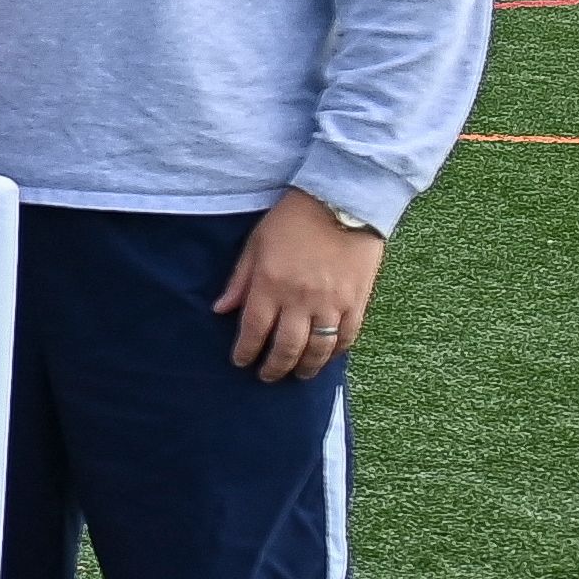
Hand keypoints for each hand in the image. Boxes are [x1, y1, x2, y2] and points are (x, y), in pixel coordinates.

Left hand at [217, 189, 385, 381]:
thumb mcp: (256, 244)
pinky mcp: (357, 302)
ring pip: (318, 349)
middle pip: (286, 347)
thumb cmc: (292, 219)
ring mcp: (332, 304)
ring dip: (306, 367)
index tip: (240, 361)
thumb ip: (239, 281)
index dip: (246, 351)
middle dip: (274, 367)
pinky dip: (335, 352)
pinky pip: (347, 338)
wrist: (341, 202)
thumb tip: (221, 310)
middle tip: (267, 376)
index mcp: (271, 285)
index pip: (254, 331)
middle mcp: (301, 300)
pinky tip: (326, 358)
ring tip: (298, 375)